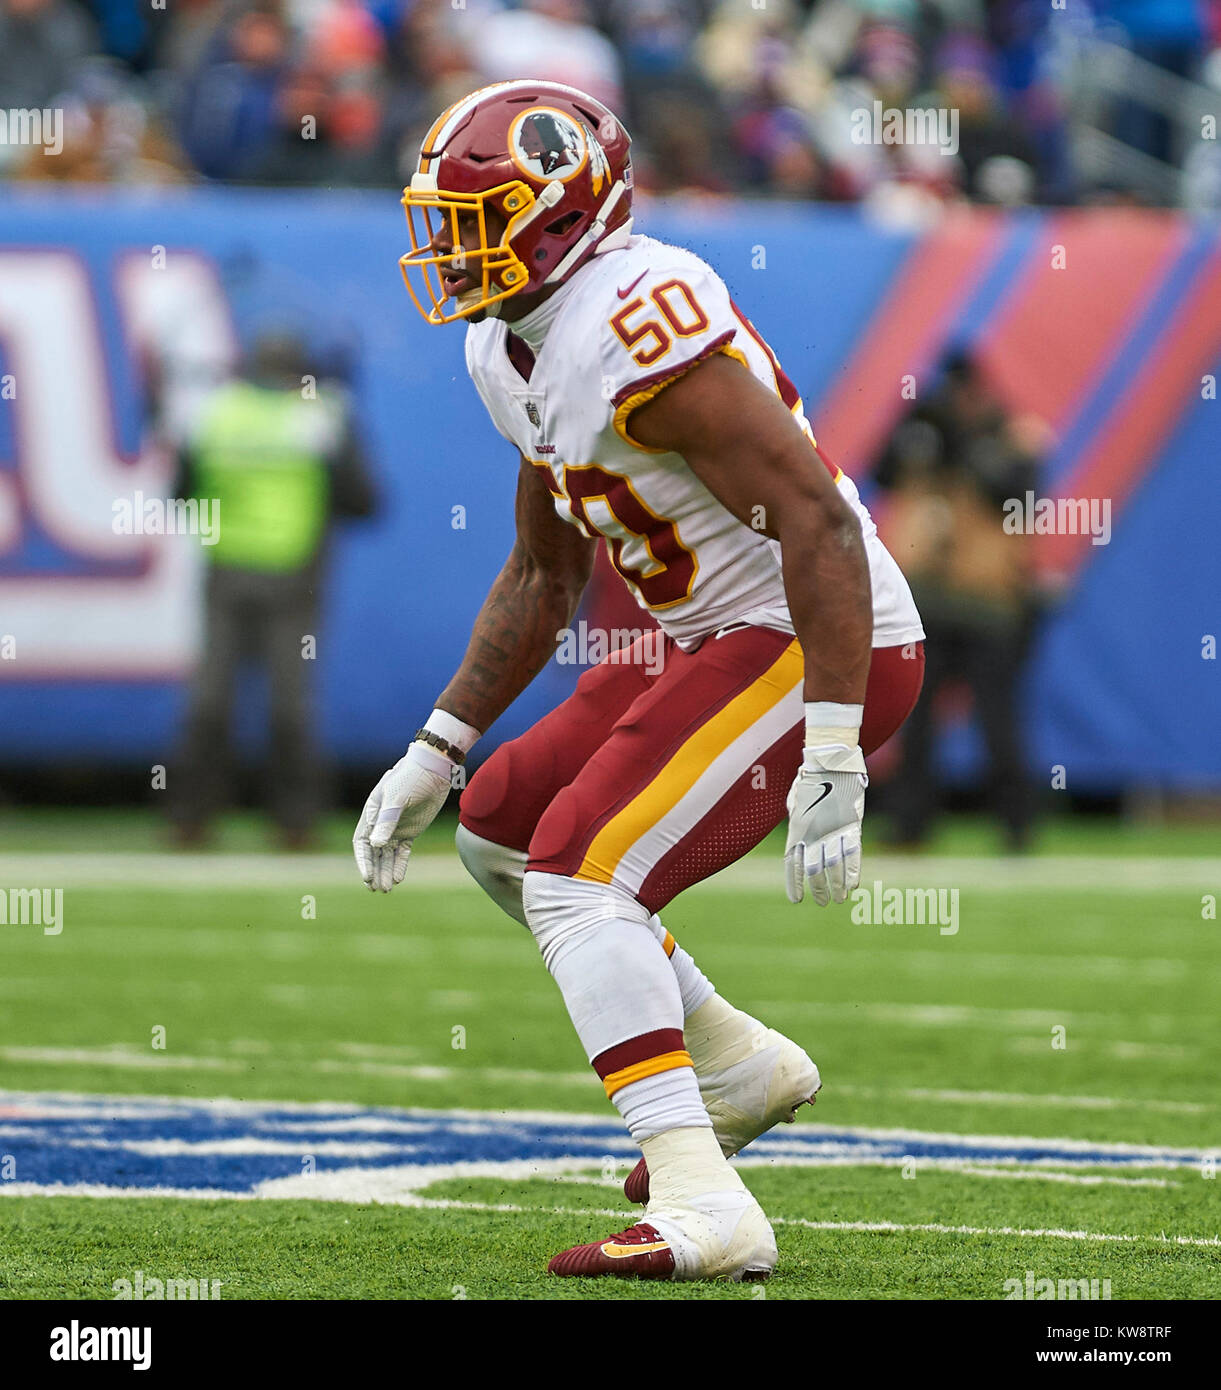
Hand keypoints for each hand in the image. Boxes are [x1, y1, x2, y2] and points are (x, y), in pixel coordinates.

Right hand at [353, 742, 454, 892]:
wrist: (434, 769)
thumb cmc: (411, 777)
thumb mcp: (397, 797)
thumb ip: (387, 820)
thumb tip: (376, 844)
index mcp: (372, 814)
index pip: (362, 843)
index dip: (363, 861)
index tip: (367, 877)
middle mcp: (381, 823)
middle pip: (374, 853)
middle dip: (375, 871)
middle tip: (377, 889)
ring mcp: (396, 828)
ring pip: (387, 855)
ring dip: (386, 871)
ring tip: (387, 889)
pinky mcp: (410, 831)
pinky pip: (402, 852)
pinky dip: (399, 864)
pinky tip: (399, 878)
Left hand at [784, 745, 866, 906]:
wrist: (830, 762)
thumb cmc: (810, 777)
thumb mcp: (795, 799)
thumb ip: (795, 818)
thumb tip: (798, 832)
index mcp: (796, 829)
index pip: (793, 864)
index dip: (794, 883)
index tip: (796, 899)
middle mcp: (813, 834)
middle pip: (814, 870)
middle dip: (818, 888)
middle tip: (822, 902)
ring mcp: (832, 831)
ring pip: (833, 867)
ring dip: (836, 886)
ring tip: (838, 900)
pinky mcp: (850, 826)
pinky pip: (852, 854)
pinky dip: (853, 872)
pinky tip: (853, 886)